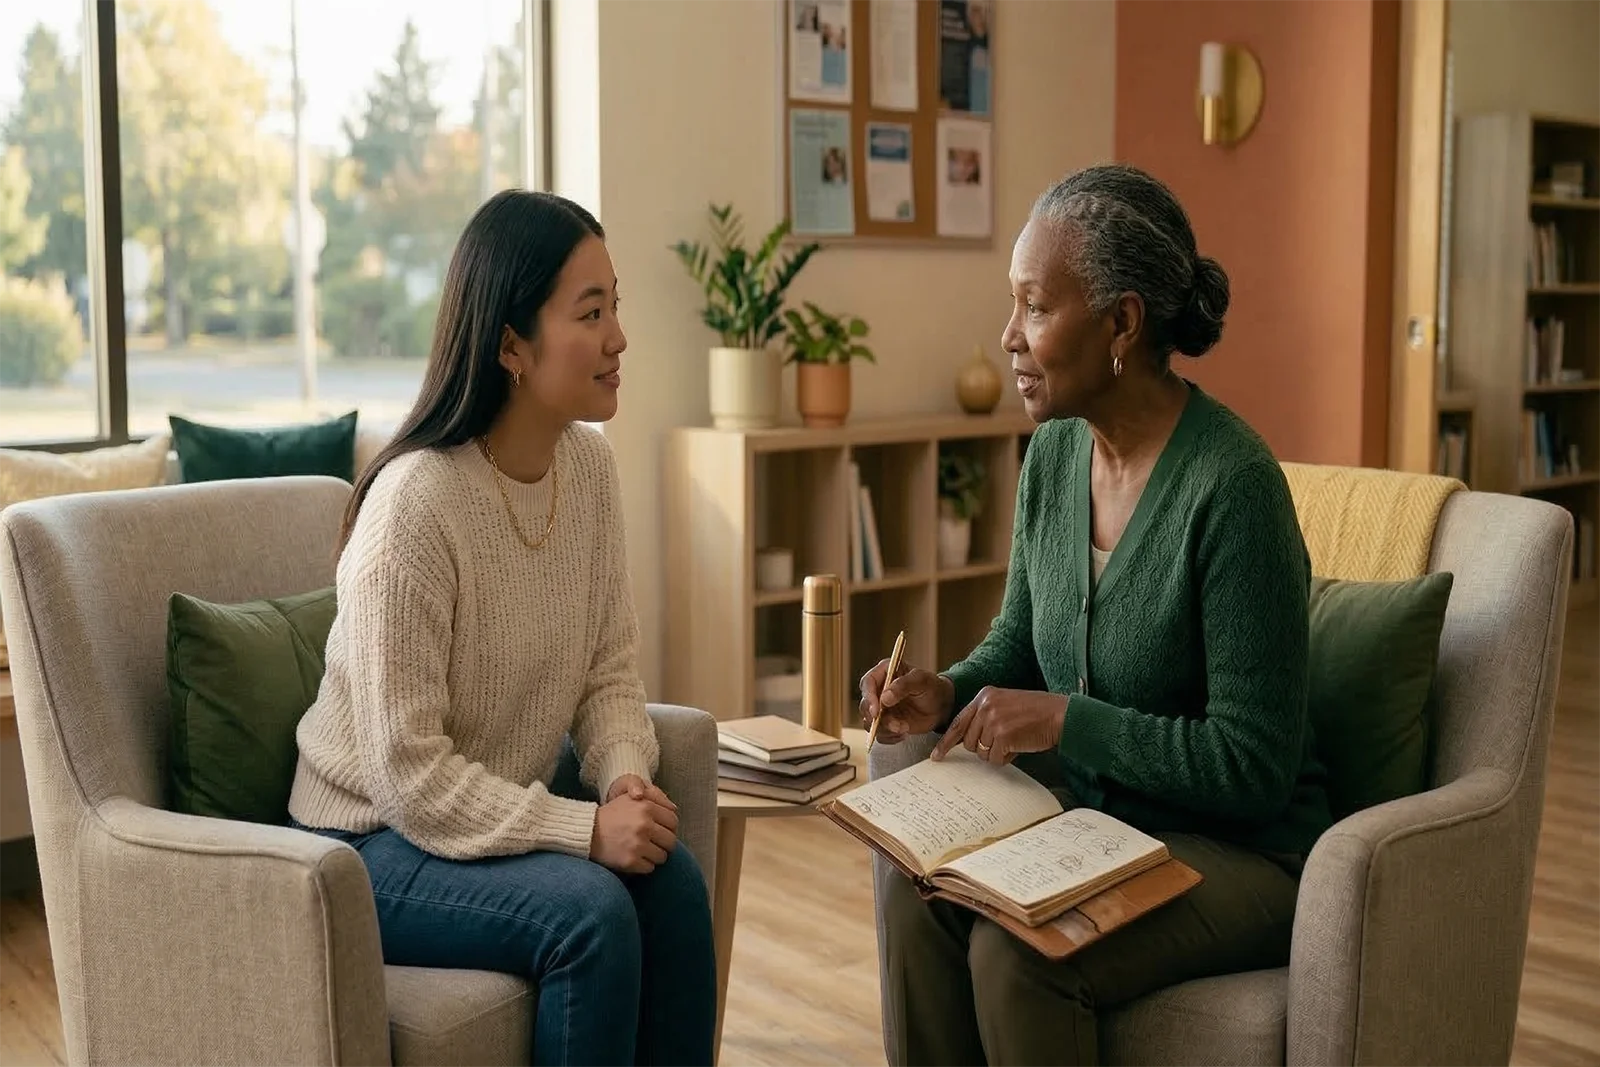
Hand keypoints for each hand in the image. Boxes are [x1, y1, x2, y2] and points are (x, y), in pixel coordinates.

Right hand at [591, 779, 677, 874]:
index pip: (673, 822)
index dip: (669, 828)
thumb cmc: (612, 815)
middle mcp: (644, 825)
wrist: (588, 832)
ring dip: (654, 856)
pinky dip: (643, 866)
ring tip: (642, 851)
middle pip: (671, 841)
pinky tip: (634, 858)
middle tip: (653, 844)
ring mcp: (637, 844)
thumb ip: (653, 798)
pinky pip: (649, 868)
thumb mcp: (630, 798)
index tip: (660, 832)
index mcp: (646, 807)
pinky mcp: (630, 861)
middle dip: (664, 844)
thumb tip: (675, 809)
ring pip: (662, 857)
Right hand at [859, 658, 955, 743]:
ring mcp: (881, 708)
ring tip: (904, 728)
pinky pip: (879, 734)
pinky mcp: (885, 723)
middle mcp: (879, 690)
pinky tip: (904, 733)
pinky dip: (890, 737)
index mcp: (884, 673)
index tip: (876, 711)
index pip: (868, 683)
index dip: (869, 697)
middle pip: (865, 705)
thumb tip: (884, 698)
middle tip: (894, 724)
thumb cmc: (932, 688)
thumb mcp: (921, 681)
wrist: (941, 707)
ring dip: (885, 728)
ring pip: (869, 722)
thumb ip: (903, 685)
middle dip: (876, 718)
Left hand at [932, 686, 1068, 764]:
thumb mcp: (1006, 705)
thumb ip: (986, 716)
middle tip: (1004, 741)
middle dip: (984, 747)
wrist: (1060, 715)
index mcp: (985, 695)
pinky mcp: (1003, 735)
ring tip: (1015, 740)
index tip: (936, 756)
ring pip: (981, 752)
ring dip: (997, 752)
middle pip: (969, 742)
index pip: (958, 722)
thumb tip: (968, 741)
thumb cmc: (1036, 713)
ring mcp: (993, 720)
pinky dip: (1007, 758)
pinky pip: (995, 758)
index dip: (946, 742)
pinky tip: (1019, 746)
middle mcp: (985, 705)